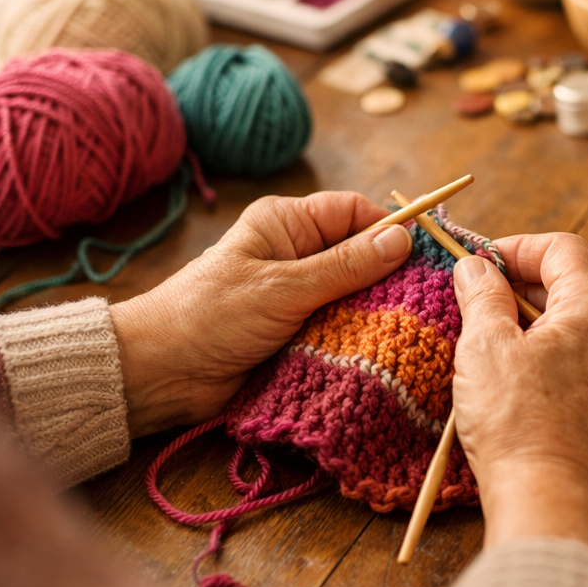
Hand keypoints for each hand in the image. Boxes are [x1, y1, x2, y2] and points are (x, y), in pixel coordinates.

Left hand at [110, 192, 411, 436]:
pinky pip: (344, 327)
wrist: (162, 375)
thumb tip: (403, 239)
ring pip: (358, 295)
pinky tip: (386, 348)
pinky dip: (361, 337)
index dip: (390, 229)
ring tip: (410, 327)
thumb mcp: (283, 287)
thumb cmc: (212, 315)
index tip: (424, 253)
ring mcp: (302, 295)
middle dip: (390, 276)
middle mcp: (299, 254)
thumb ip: (345, 266)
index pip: (354, 212)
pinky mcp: (303, 332)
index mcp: (288, 225)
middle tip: (425, 298)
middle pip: (362, 255)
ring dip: (377, 312)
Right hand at [451, 233, 587, 561]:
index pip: (563, 249)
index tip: (482, 263)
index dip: (518, 248)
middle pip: (575, 288)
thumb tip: (476, 268)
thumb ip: (483, 295)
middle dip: (525, 289)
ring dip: (541, 327)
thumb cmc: (518, 424)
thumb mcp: (486, 347)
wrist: (554, 505)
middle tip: (481, 304)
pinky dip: (560, 362)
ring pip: (584, 331)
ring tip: (497, 346)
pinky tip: (525, 385)